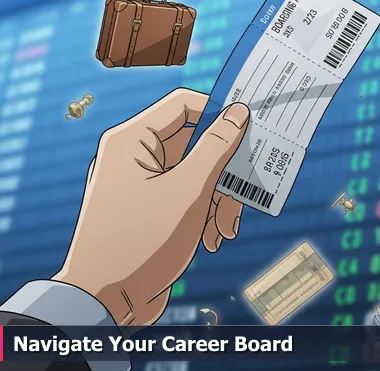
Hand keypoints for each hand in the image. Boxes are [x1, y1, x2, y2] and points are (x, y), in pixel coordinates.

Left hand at [52, 88, 249, 326]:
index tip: (250, 132)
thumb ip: (216, 146)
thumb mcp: (189, 190)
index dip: (220, 114)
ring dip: (218, 200)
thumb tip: (237, 113)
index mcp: (132, 140)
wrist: (104, 301)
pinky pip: (185, 197)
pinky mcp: (148, 209)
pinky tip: (212, 239)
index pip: (185, 104)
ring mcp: (140, 183)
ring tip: (225, 229)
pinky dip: (204, 214)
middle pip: (195, 144)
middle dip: (224, 173)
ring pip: (196, 174)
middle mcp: (133, 156)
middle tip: (244, 195)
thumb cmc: (141, 242)